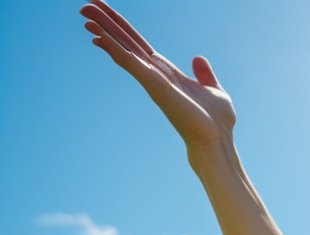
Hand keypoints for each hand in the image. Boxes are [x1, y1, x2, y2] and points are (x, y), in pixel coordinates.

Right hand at [81, 1, 235, 150]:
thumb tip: (198, 58)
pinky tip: (98, 35)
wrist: (218, 139)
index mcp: (166, 72)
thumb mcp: (213, 89)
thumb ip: (204, 74)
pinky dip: (114, 48)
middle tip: (84, 6)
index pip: (138, 44)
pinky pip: (129, 62)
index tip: (104, 13)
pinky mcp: (154, 85)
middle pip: (125, 42)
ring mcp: (152, 80)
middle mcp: (155, 74)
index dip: (122, 28)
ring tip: (84, 13)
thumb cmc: (217, 121)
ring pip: (122, 49)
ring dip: (103, 30)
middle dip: (105, 23)